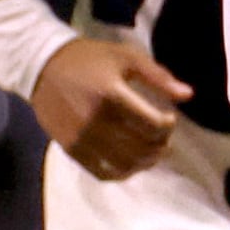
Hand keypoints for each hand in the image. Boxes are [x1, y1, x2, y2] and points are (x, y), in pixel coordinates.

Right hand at [28, 36, 187, 179]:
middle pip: (142, 148)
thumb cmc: (88, 59)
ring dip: (145, 162)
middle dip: (161, 144)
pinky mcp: (70, 149)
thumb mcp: (126, 57)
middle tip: (162, 136)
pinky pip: (102, 173)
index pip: (154, 126)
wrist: (41, 66)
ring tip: (150, 151)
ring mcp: (81, 139)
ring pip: (125, 165)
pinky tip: (130, 163)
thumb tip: (188, 95)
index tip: (168, 117)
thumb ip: (158, 76)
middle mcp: (95, 122)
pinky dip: (122, 172)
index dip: (169, 126)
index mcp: (111, 96)